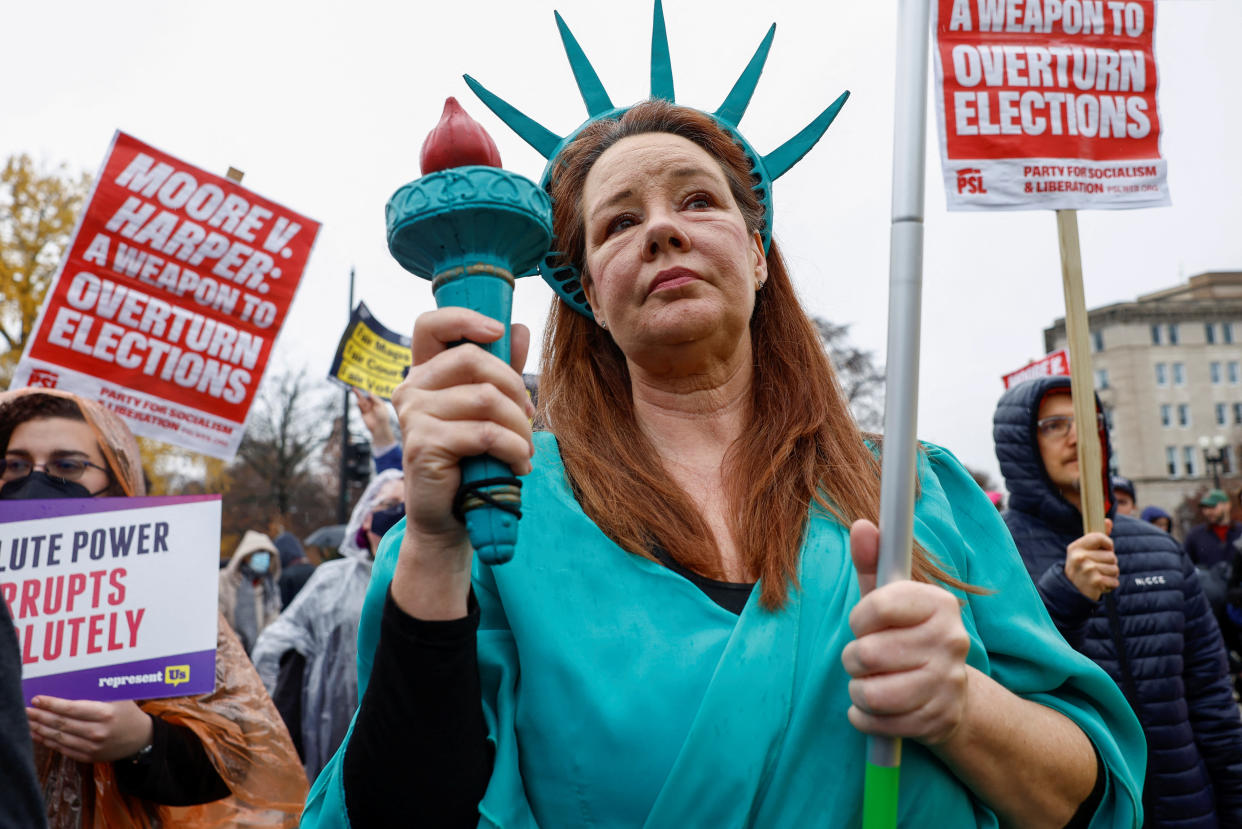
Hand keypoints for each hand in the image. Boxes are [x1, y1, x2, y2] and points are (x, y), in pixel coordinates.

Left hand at [26, 696, 153, 762]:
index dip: (52, 704)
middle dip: (41, 716)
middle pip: (61, 724)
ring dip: (40, 729)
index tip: (37, 699)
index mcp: (105, 714)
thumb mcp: (119, 697)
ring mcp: (92, 746)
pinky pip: (64, 749)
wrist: (141, 738)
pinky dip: (48, 742)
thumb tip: (72, 682)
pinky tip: (39, 735)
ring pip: (59, 738)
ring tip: (28, 722)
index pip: (72, 708)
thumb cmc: (128, 712)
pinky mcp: (89, 757)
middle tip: (26, 710)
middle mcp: (98, 732)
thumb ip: (98, 692)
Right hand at [354, 388, 396, 448]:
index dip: (367, 392)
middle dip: (359, 393)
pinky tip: (358, 401)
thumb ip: (375, 398)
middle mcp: (371, 405)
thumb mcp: (381, 405)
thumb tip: (369, 392)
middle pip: (364, 398)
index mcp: (377, 403)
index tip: (364, 388)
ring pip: (361, 402)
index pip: (370, 396)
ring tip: (354, 392)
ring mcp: (366, 409)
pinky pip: (360, 408)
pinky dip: (358, 404)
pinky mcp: (363, 414)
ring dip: (357, 397)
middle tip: (354, 388)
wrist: (380, 427)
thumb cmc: (383, 416)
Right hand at [389, 308, 532, 618]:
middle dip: (514, 387)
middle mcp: (410, 388)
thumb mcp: (488, 411)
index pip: (431, 325)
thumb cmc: (470, 461)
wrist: (450, 517)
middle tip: (528, 419)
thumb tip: (518, 327)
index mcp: (424, 374)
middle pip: (473, 359)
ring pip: (485, 397)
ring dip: (519, 426)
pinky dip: (513, 449)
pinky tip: (519, 465)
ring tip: (525, 450)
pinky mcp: (423, 444)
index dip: (465, 319)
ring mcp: (413, 415)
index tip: (498, 331)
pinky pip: (485, 433)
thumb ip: (500, 370)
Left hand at [841, 519, 970, 745]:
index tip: (866, 623)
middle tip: (868, 658)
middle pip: (868, 653)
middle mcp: (952, 641)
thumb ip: (873, 562)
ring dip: (858, 689)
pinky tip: (876, 708)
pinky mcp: (937, 722)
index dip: (860, 618)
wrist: (950, 696)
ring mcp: (947, 684)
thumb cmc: (907, 637)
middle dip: (854, 658)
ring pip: (868, 692)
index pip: (877, 606)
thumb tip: (861, 525)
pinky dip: (863, 717)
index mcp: (940, 604)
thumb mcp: (890, 598)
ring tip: (872, 682)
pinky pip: (874, 722)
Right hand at [1064, 518, 1116, 600]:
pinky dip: (1110, 585)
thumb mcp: (1085, 551)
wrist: (1071, 591)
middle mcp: (1079, 557)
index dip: (1107, 544)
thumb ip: (1098, 537)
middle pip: (1111, 556)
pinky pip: (1114, 581)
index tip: (1104, 550)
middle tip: (1097, 569)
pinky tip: (1100, 585)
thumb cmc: (1081, 568)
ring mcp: (1087, 569)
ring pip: (1115, 568)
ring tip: (1098, 577)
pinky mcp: (1095, 581)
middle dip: (1109, 564)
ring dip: (1110, 575)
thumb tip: (1108, 521)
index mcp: (1076, 547)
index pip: (1100, 537)